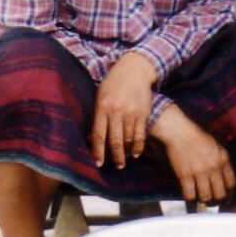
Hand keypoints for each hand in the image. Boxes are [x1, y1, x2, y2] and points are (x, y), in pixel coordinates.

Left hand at [91, 53, 158, 168]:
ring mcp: (131, 113)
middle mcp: (116, 112)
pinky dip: (138, 146)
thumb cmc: (114, 83)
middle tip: (117, 166)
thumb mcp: (100, 96)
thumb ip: (98, 115)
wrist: (134, 70)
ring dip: (126, 152)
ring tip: (125, 160)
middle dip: (115, 157)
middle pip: (115, 141)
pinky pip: (140, 135)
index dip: (98, 151)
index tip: (98, 163)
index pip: (98, 134)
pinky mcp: (143, 113)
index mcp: (102, 107)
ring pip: (128, 139)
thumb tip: (92, 136)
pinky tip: (136, 153)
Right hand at [151, 106, 235, 205]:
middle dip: (218, 202)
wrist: (179, 131)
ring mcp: (199, 172)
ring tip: (201, 201)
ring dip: (204, 202)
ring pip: (206, 197)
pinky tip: (190, 199)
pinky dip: (190, 200)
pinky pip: (190, 195)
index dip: (230, 195)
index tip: (226, 199)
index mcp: (223, 159)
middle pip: (220, 194)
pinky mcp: (185, 175)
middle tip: (213, 204)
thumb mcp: (217, 145)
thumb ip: (222, 160)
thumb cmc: (197, 137)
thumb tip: (225, 175)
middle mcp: (214, 167)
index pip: (232, 184)